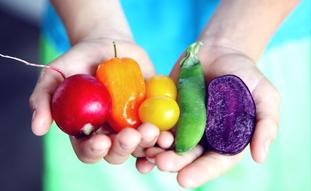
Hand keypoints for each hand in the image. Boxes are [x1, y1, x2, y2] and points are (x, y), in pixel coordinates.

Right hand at [29, 37, 161, 163]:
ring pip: (141, 146)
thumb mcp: (56, 73)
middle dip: (124, 147)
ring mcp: (133, 125)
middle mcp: (111, 133)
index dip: (94, 150)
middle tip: (131, 135)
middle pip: (117, 152)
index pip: (88, 150)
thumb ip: (44, 98)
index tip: (101, 140)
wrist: (110, 45)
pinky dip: (164, 137)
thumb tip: (38, 129)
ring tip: (153, 131)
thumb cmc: (80, 60)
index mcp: (87, 130)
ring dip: (148, 144)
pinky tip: (169, 136)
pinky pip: (160, 131)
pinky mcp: (151, 115)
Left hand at [136, 43, 280, 187]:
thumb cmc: (245, 74)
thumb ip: (266, 123)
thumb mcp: (264, 95)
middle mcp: (202, 137)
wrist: (219, 51)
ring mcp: (182, 123)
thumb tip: (260, 157)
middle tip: (161, 164)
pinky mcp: (166, 109)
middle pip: (187, 156)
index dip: (200, 172)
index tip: (184, 180)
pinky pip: (154, 123)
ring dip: (155, 151)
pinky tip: (135, 136)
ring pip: (167, 144)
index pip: (214, 162)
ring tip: (146, 154)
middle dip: (174, 162)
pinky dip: (145, 131)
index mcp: (225, 140)